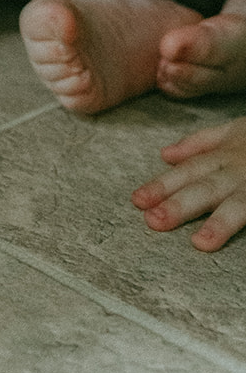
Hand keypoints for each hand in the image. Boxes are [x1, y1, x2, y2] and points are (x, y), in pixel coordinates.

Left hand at [131, 117, 245, 250]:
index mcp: (227, 156)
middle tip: (153, 221)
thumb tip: (165, 154)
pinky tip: (222, 240)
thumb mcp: (235, 130)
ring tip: (200, 242)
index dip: (163, 184)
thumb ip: (200, 142)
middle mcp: (241, 171)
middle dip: (181, 204)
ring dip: (220, 223)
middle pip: (208, 188)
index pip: (189, 171)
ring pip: (240, 205)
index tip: (137, 201)